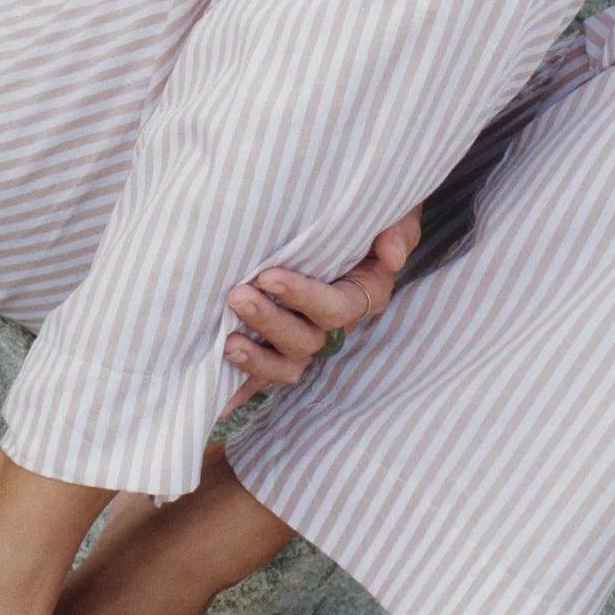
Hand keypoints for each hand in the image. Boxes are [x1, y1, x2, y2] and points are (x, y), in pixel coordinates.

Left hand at [222, 208, 422, 394]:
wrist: (349, 216)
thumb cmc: (368, 215)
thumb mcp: (394, 215)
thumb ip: (396, 231)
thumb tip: (391, 256)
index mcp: (363, 294)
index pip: (334, 307)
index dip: (302, 297)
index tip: (268, 276)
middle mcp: (335, 324)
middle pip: (306, 340)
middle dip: (270, 322)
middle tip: (237, 296)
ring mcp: (307, 337)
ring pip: (287, 365)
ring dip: (256, 358)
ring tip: (226, 341)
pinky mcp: (281, 345)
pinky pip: (265, 375)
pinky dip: (243, 387)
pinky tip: (218, 399)